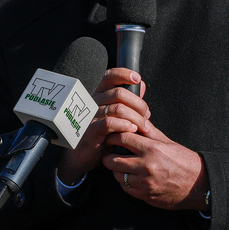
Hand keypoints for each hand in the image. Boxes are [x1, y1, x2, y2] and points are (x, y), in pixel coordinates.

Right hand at [57, 68, 149, 183]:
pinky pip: (110, 123)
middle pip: (119, 93)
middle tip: (146, 116)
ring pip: (118, 108)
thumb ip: (128, 100)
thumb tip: (142, 84)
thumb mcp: (115, 115)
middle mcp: (93, 102)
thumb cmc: (100, 134)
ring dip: (136, 118)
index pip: (109, 77)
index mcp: (99, 96)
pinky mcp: (91, 131)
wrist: (82, 155)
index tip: (137, 78)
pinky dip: (124, 125)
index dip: (123, 74)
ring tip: (143, 127)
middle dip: (138, 104)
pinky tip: (132, 130)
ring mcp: (91, 116)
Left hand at [102, 117, 206, 210]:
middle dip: (108, 154)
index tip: (111, 136)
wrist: (199, 185)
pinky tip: (128, 176)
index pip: (122, 138)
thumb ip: (150, 132)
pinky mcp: (146, 196)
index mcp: (152, 149)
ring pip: (118, 175)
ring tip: (118, 164)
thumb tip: (137, 119)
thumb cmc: (184, 161)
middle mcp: (147, 166)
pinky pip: (126, 188)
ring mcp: (145, 183)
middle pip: (114, 159)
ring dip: (115, 169)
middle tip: (108, 151)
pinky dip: (124, 182)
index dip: (113, 136)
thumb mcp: (168, 142)